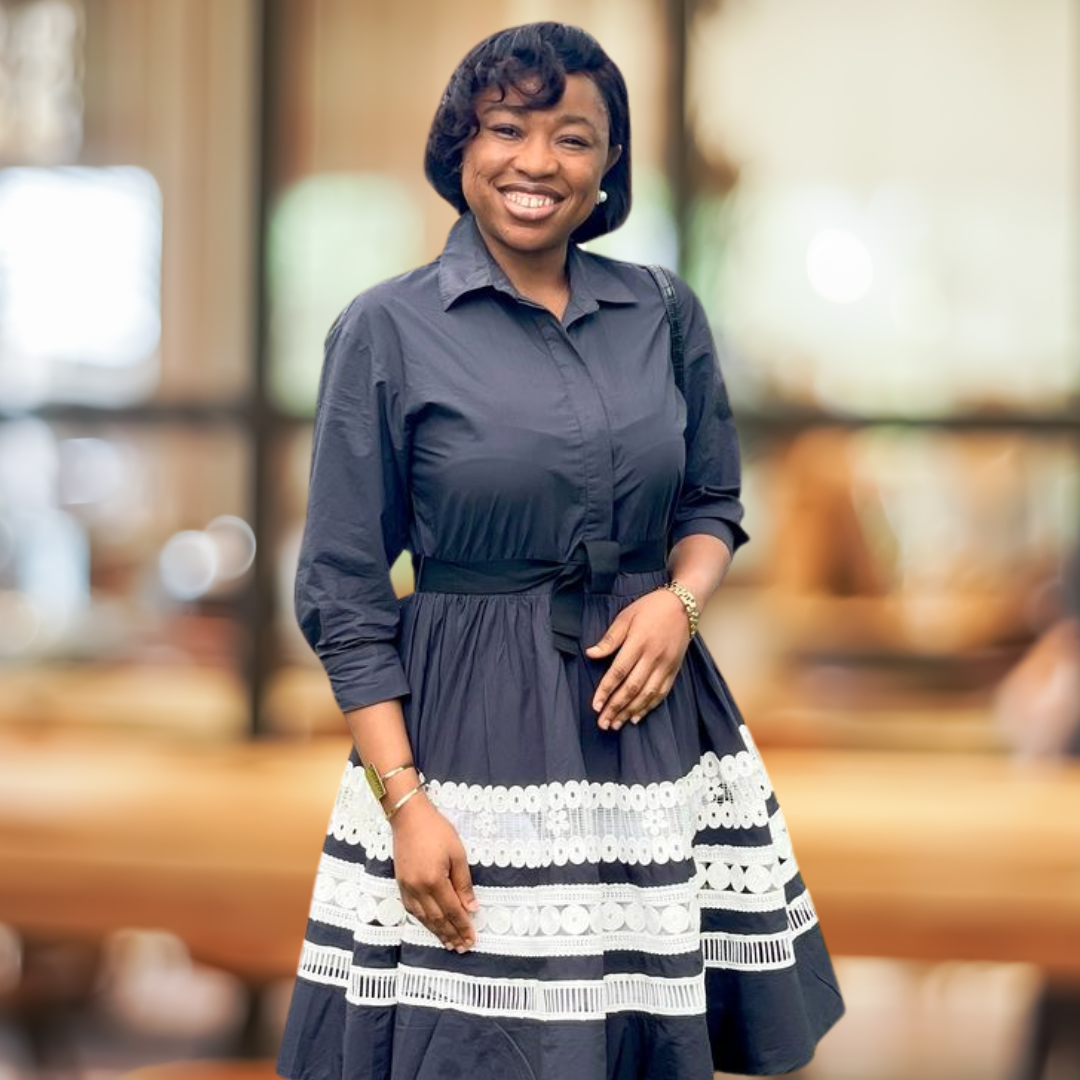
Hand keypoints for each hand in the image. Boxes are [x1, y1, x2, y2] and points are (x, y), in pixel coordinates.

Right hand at [390, 794, 478, 951]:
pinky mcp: (400, 884)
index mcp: (435, 881)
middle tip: (462, 947)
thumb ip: (463, 883)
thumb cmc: (437, 831)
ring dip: (437, 932)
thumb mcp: (457, 853)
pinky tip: (430, 926)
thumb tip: (471, 908)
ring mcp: (407, 888)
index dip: (463, 926)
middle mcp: (418, 889)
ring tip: (449, 943)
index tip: (472, 939)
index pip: (452, 910)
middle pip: (438, 919)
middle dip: (451, 934)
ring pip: (424, 918)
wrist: (409, 817)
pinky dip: (423, 921)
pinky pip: (412, 910)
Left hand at [585, 586, 691, 729]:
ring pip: (646, 695)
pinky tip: (637, 717)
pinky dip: (649, 707)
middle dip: (615, 708)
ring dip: (630, 712)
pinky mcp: (674, 670)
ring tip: (616, 724)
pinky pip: (661, 693)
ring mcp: (665, 665)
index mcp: (638, 643)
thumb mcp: (626, 616)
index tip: (595, 706)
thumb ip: (610, 638)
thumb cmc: (650, 608)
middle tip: (603, 723)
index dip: (606, 691)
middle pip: (631, 688)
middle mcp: (653, 657)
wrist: (683, 605)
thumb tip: (591, 654)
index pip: (618, 672)